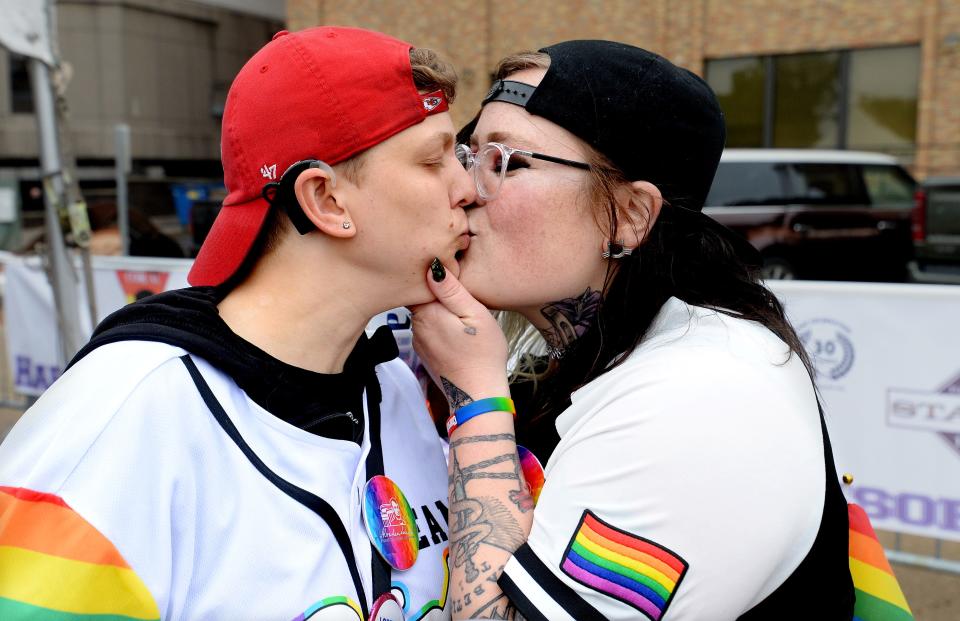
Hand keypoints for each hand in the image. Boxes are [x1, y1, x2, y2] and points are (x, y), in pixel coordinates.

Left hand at [410, 259, 509, 411]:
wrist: (478, 394)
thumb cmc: (483, 354)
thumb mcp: (475, 314)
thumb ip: (452, 290)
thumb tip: (433, 266)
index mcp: (427, 312)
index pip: (420, 282)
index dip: (435, 275)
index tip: (453, 276)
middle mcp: (416, 325)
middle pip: (421, 297)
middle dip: (436, 293)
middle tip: (460, 295)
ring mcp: (418, 340)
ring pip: (424, 313)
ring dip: (438, 310)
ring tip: (460, 315)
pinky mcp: (424, 351)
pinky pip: (428, 329)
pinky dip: (438, 326)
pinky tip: (455, 331)